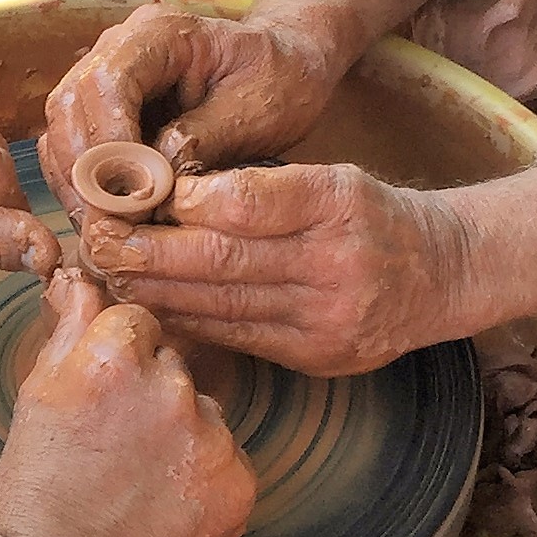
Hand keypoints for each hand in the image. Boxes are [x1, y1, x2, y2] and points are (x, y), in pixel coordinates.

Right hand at [0, 270, 254, 536]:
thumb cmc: (37, 492)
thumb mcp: (37, 396)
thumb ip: (69, 328)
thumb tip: (79, 278)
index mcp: (115, 357)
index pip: (138, 319)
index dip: (119, 353)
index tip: (104, 389)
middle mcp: (171, 387)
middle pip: (174, 363)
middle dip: (152, 391)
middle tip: (116, 443)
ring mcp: (212, 437)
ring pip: (203, 411)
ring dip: (181, 433)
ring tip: (139, 479)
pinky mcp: (239, 482)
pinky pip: (227, 459)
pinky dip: (204, 476)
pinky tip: (166, 502)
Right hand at [38, 5, 350, 213]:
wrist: (288, 65)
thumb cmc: (281, 79)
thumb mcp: (257, 107)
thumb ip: (202, 138)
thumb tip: (151, 180)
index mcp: (158, 34)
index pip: (107, 83)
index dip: (107, 143)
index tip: (125, 197)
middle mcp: (117, 48)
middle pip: (70, 107)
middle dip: (84, 173)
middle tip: (108, 227)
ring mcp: (104, 78)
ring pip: (61, 131)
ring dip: (77, 186)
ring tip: (105, 231)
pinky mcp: (104, 111)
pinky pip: (73, 150)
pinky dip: (83, 188)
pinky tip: (106, 220)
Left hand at [86, 162, 475, 375]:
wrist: (441, 274)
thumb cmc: (370, 216)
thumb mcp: (333, 179)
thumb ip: (263, 188)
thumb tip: (171, 195)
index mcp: (339, 202)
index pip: (251, 201)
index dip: (186, 201)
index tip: (137, 193)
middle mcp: (336, 263)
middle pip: (225, 260)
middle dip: (150, 251)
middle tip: (96, 238)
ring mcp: (327, 318)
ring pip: (222, 305)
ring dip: (155, 290)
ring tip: (106, 273)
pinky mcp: (317, 357)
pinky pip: (236, 337)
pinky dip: (186, 321)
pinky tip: (148, 307)